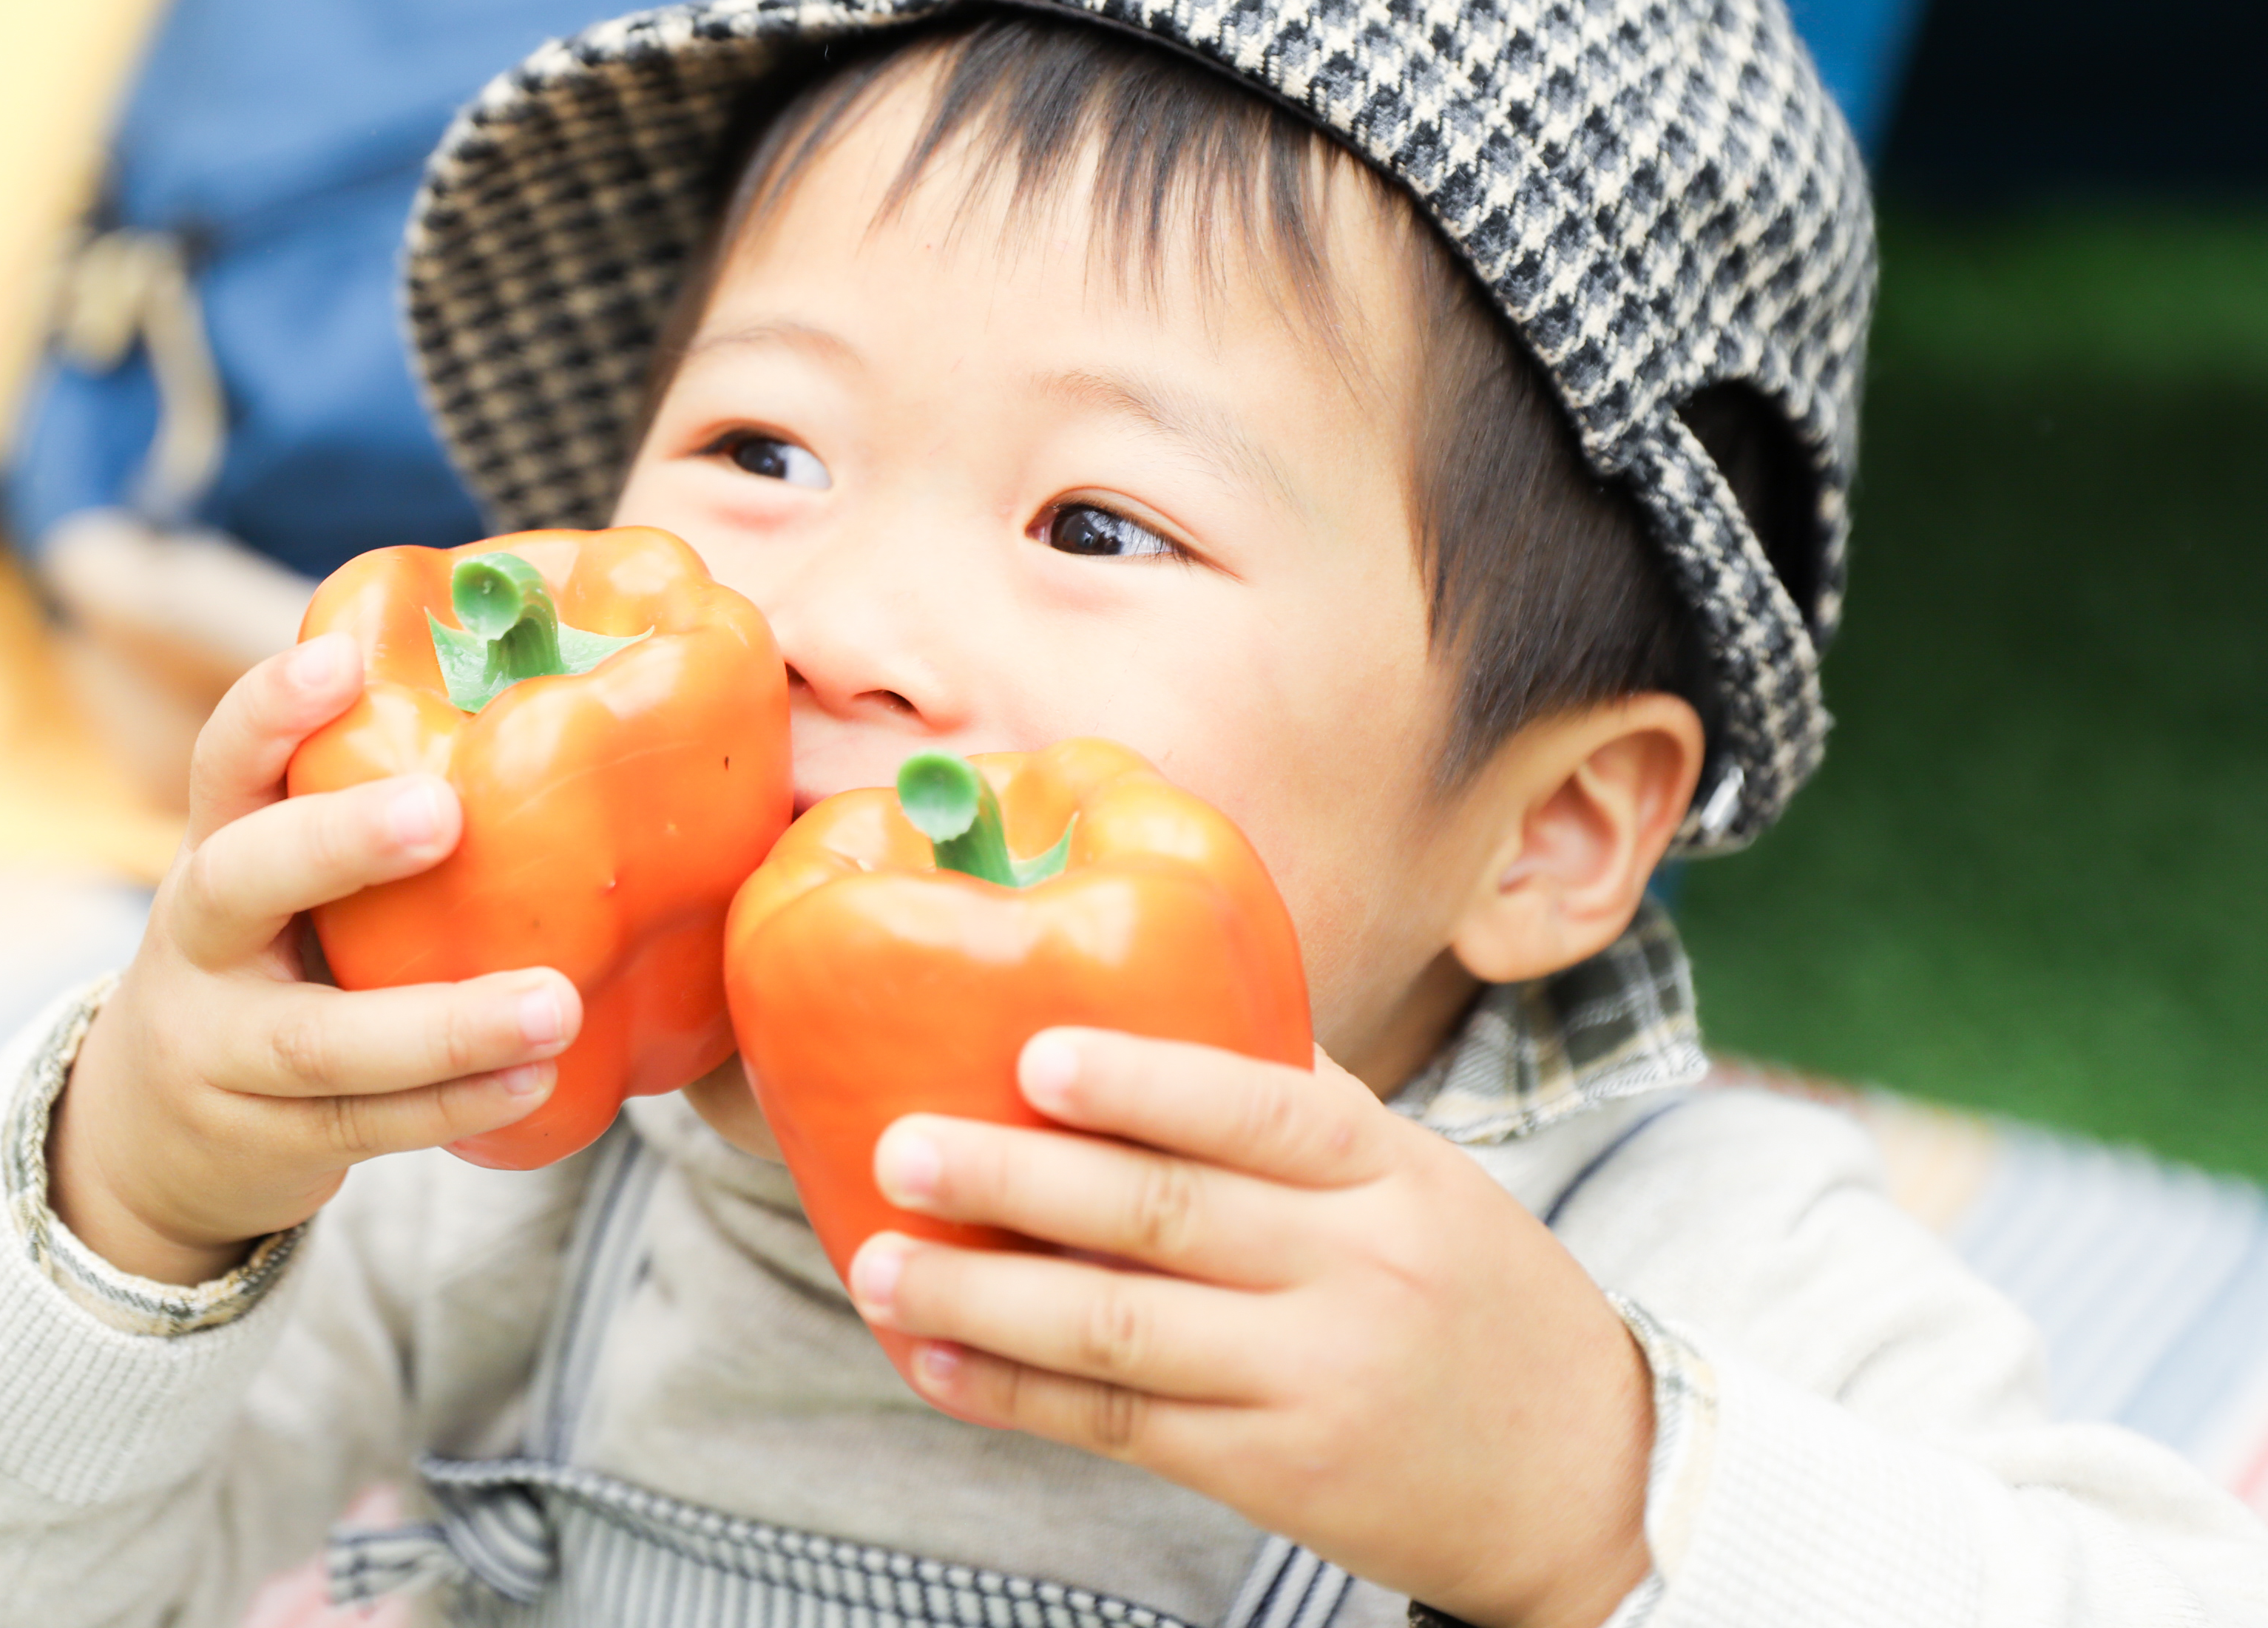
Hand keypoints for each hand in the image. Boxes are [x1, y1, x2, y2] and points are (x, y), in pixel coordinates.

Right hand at [51, 633, 582, 1283]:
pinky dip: (453, 1107)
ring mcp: (219, 1052)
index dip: (269, 710)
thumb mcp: (274, 887)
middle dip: (337, 844)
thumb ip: (353, 823)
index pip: (221, 764)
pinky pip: (362, 1125)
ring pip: (318, 1041)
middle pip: (239, 883)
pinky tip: (538, 1079)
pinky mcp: (261, 1143)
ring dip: (444, 1025)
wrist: (148, 1137)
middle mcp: (198, 946)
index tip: (342, 659)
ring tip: (555, 1003)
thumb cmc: (265, 967)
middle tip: (444, 810)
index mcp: (212, 853)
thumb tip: (541, 706)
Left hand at [845, 1033, 1650, 1627]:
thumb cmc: (1471, 1295)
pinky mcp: (1280, 1472)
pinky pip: (1125, 1426)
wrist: (1587, 1479)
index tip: (1032, 1057)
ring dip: (983, 1299)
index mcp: (1391, 1171)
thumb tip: (1160, 986)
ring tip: (879, 1266)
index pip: (1259, 1107)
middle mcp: (1356, 1268)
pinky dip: (1019, 1396)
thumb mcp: (1420, 1178)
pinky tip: (938, 1366)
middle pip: (1166, 1214)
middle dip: (1018, 1180)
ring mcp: (1316, 1376)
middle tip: (901, 1146)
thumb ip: (1301, 1102)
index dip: (1142, 1080)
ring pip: (1123, 1331)